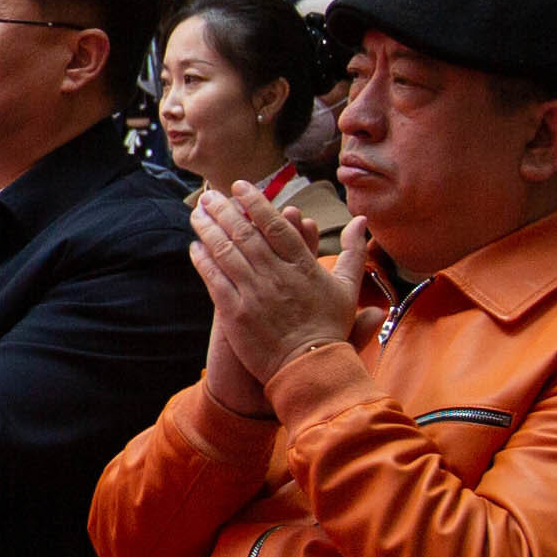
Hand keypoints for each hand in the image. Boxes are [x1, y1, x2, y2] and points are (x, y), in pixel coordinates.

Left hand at [191, 185, 363, 396]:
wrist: (309, 370)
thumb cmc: (329, 329)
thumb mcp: (348, 288)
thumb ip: (353, 252)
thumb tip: (361, 220)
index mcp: (303, 266)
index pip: (276, 225)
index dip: (256, 202)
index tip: (240, 186)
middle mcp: (277, 276)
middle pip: (245, 233)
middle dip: (224, 210)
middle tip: (209, 195)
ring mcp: (254, 294)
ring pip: (226, 252)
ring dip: (208, 229)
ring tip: (196, 213)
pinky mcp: (235, 314)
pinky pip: (215, 280)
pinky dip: (203, 261)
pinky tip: (194, 247)